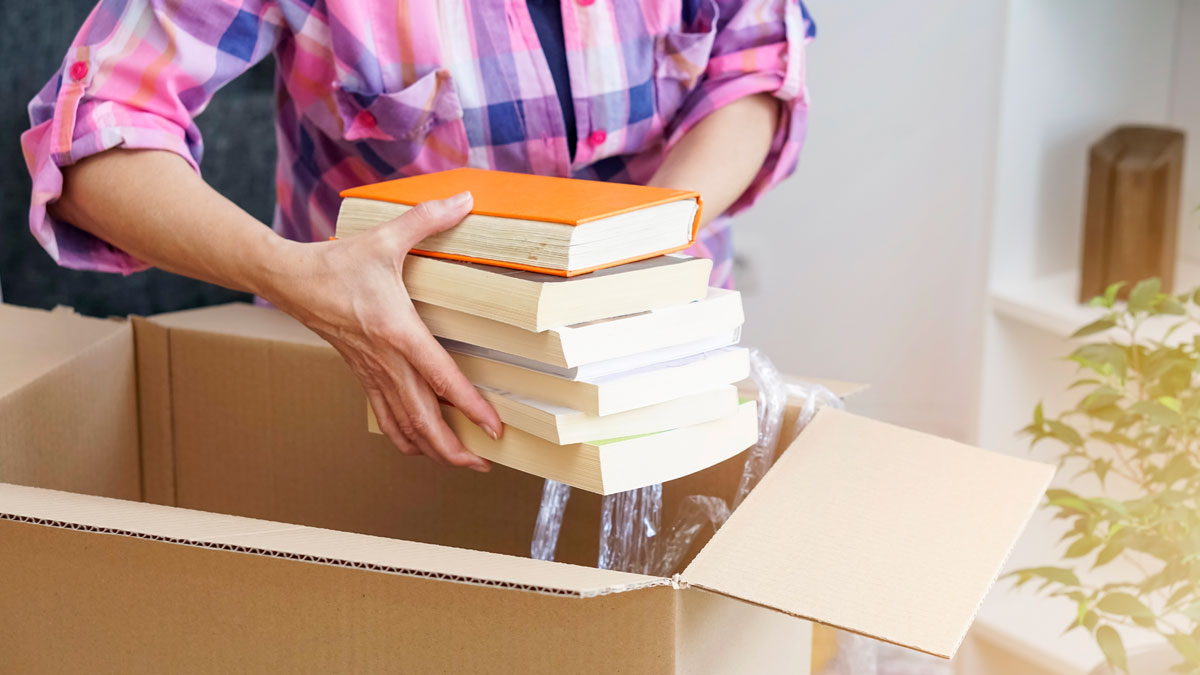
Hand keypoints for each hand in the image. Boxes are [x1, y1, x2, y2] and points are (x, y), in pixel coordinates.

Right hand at [264, 191, 501, 470]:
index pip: (440, 379)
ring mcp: (372, 372)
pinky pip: (385, 417)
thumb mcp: (386, 237)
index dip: (470, 407)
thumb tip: (465, 198)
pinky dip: (405, 437)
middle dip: (454, 449)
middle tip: (484, 464)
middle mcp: (386, 361)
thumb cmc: (339, 261)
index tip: (494, 428)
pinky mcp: (361, 375)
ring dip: (432, 450)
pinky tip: (421, 446)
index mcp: (398, 332)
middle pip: (422, 419)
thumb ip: (427, 218)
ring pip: (403, 426)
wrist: (290, 279)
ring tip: (462, 463)